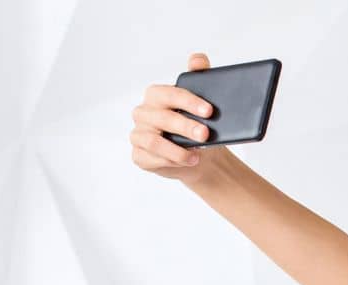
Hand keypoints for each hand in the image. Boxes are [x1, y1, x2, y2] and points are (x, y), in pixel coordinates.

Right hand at [129, 53, 227, 183]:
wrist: (200, 157)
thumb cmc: (197, 126)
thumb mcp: (202, 104)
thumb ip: (199, 78)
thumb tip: (198, 59)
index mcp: (156, 96)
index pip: (169, 94)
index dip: (188, 101)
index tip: (209, 110)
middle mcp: (143, 113)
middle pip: (162, 118)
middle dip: (186, 126)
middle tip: (206, 134)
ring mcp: (138, 135)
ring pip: (153, 141)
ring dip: (177, 149)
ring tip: (198, 155)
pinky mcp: (139, 155)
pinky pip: (150, 158)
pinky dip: (170, 161)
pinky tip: (188, 161)